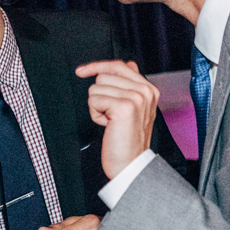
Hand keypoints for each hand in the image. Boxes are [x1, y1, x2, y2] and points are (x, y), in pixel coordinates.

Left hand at [75, 60, 158, 178]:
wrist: (131, 165)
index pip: (119, 65)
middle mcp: (145, 90)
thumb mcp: (135, 108)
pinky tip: (108, 125)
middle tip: (112, 116)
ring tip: (111, 121)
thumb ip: (129, 85)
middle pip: (104, 75)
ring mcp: (136, 97)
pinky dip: (95, 114)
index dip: (97, 66)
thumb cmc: (127, 140)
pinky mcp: (124, 107)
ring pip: (96, 87)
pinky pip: (94, 100)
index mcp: (149, 89)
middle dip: (100, 96)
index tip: (81, 71)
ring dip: (97, 106)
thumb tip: (123, 64)